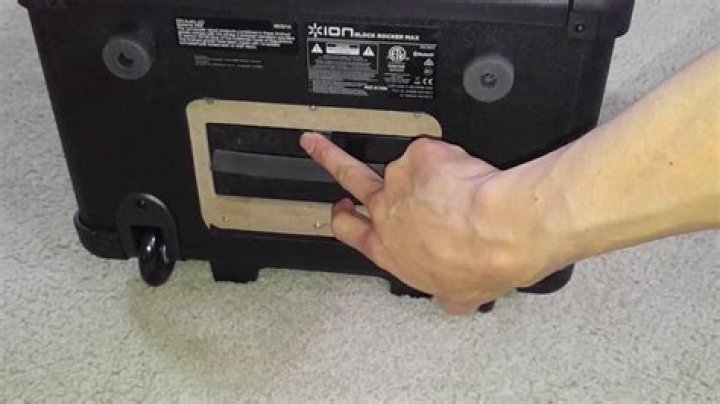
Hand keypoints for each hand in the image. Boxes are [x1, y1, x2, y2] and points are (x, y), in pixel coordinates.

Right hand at [300, 132, 563, 314]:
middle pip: (350, 178)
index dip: (344, 218)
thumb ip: (445, 293)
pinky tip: (469, 177)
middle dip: (328, 158)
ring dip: (427, 169)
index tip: (339, 208)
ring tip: (455, 179)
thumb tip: (452, 298)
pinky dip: (451, 161)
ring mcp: (401, 179)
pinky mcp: (422, 154)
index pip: (352, 230)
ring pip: (407, 165)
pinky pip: (435, 153)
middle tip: (316, 144)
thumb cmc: (476, 265)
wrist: (497, 232)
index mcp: (389, 249)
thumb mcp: (457, 297)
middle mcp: (387, 212)